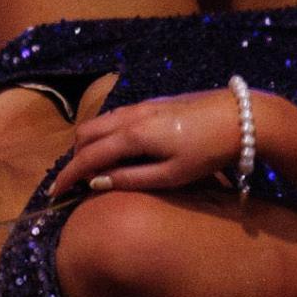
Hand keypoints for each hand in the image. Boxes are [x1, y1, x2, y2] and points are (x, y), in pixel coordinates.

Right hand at [51, 89, 251, 196]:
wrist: (241, 118)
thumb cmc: (209, 153)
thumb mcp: (172, 175)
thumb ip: (131, 179)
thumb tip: (97, 183)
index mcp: (132, 135)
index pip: (87, 157)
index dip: (67, 177)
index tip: (54, 194)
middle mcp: (130, 116)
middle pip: (85, 133)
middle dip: (74, 157)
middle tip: (75, 181)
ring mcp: (141, 106)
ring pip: (99, 122)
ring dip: (89, 144)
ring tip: (94, 167)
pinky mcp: (154, 103)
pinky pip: (114, 117)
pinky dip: (104, 134)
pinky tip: (118, 149)